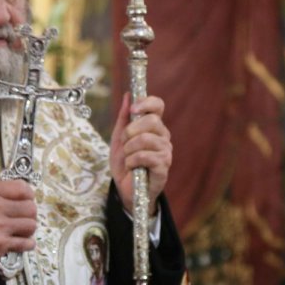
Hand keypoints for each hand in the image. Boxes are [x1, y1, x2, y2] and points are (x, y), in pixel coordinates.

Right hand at [0, 179, 36, 266]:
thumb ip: (1, 193)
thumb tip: (26, 195)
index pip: (23, 188)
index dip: (28, 196)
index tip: (25, 202)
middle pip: (31, 208)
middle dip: (29, 215)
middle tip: (22, 219)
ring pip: (31, 225)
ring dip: (27, 230)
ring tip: (19, 231)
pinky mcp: (0, 244)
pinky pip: (26, 243)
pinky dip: (26, 244)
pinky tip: (20, 242)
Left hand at [110, 93, 171, 215]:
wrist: (125, 189)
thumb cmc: (124, 163)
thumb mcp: (118, 138)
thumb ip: (123, 117)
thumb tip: (127, 95)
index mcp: (154, 126)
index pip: (158, 105)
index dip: (146, 103)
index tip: (132, 110)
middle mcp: (163, 136)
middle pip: (151, 120)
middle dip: (130, 131)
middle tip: (125, 143)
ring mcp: (165, 151)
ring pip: (146, 139)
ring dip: (129, 149)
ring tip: (127, 158)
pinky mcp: (163, 167)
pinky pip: (146, 156)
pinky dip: (132, 161)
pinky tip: (132, 167)